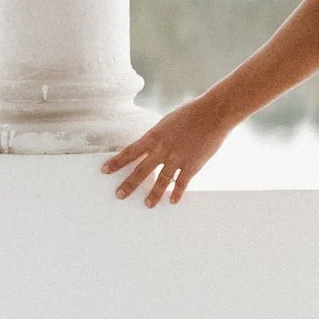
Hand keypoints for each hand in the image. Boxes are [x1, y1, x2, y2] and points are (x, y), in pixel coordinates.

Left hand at [102, 95, 229, 204]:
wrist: (213, 113)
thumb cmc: (191, 113)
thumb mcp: (168, 122)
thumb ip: (159, 137)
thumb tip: (152, 147)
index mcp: (154, 136)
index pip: (130, 152)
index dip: (116, 162)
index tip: (105, 170)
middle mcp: (162, 149)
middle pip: (140, 170)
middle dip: (129, 184)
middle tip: (119, 195)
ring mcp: (177, 159)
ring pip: (161, 181)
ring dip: (153, 194)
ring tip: (147, 204)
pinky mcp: (192, 165)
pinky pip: (182, 183)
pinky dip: (177, 193)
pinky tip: (173, 201)